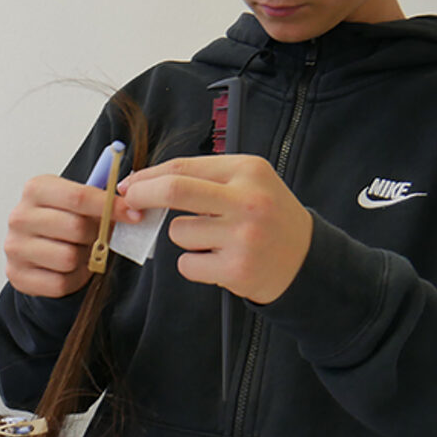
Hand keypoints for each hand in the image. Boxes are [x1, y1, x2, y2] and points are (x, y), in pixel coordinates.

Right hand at [3, 174, 143, 298]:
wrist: (33, 248)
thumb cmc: (61, 222)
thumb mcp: (76, 203)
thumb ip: (100, 201)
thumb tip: (132, 208)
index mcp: (36, 189)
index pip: (79, 197)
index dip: (111, 207)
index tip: (134, 215)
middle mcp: (20, 216)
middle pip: (76, 229)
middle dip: (95, 236)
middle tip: (97, 237)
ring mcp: (15, 247)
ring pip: (68, 258)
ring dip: (83, 259)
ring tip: (80, 252)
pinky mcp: (17, 275)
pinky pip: (59, 283)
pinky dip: (72, 279)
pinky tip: (70, 270)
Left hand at [120, 155, 311, 303]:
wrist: (307, 259)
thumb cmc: (268, 216)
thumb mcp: (248, 182)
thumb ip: (204, 178)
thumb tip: (145, 182)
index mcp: (248, 171)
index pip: (183, 167)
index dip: (147, 176)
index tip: (129, 184)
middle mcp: (248, 200)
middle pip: (174, 191)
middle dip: (142, 195)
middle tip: (130, 203)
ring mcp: (244, 236)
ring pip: (179, 233)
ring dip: (185, 239)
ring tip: (215, 241)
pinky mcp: (238, 269)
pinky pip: (188, 265)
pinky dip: (194, 265)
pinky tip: (220, 261)